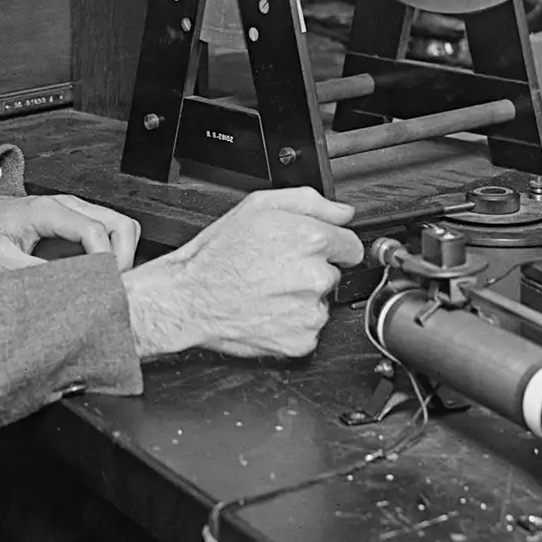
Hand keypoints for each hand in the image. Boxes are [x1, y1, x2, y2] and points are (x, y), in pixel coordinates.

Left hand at [0, 188, 140, 276]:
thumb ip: (29, 272)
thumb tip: (62, 290)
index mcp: (47, 211)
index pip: (93, 230)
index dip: (106, 260)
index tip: (103, 285)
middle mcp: (68, 206)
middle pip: (121, 224)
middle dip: (124, 257)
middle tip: (111, 286)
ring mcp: (75, 212)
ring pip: (121, 227)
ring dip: (122, 255)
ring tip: (105, 282)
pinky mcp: (76, 223)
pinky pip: (109, 234)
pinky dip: (113, 254)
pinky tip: (96, 276)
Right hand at [121, 186, 360, 360]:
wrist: (190, 298)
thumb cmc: (218, 254)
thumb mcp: (257, 206)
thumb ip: (309, 201)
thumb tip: (343, 212)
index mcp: (311, 239)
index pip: (351, 245)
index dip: (330, 245)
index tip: (312, 250)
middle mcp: (316, 276)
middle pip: (334, 273)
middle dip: (311, 270)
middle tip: (276, 268)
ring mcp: (310, 311)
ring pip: (320, 301)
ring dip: (301, 297)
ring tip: (267, 289)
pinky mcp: (302, 340)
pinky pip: (309, 328)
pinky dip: (292, 322)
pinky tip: (267, 310)